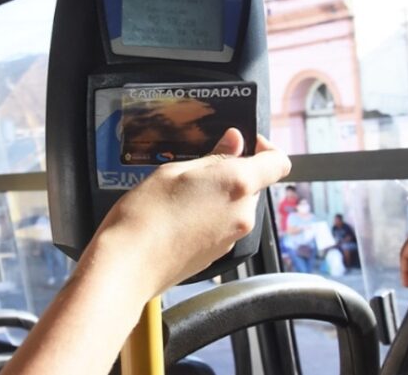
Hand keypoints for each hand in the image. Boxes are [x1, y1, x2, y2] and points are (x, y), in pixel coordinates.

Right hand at [94, 128, 290, 297]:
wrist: (129, 265)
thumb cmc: (145, 214)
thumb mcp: (174, 170)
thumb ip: (213, 156)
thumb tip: (235, 141)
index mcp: (238, 184)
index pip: (278, 162)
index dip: (264, 148)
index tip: (240, 143)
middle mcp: (243, 213)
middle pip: (253, 184)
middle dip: (230, 173)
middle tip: (194, 170)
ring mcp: (233, 237)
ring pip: (236, 205)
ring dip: (217, 196)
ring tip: (180, 196)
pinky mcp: (219, 254)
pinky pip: (223, 225)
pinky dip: (209, 216)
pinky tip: (179, 216)